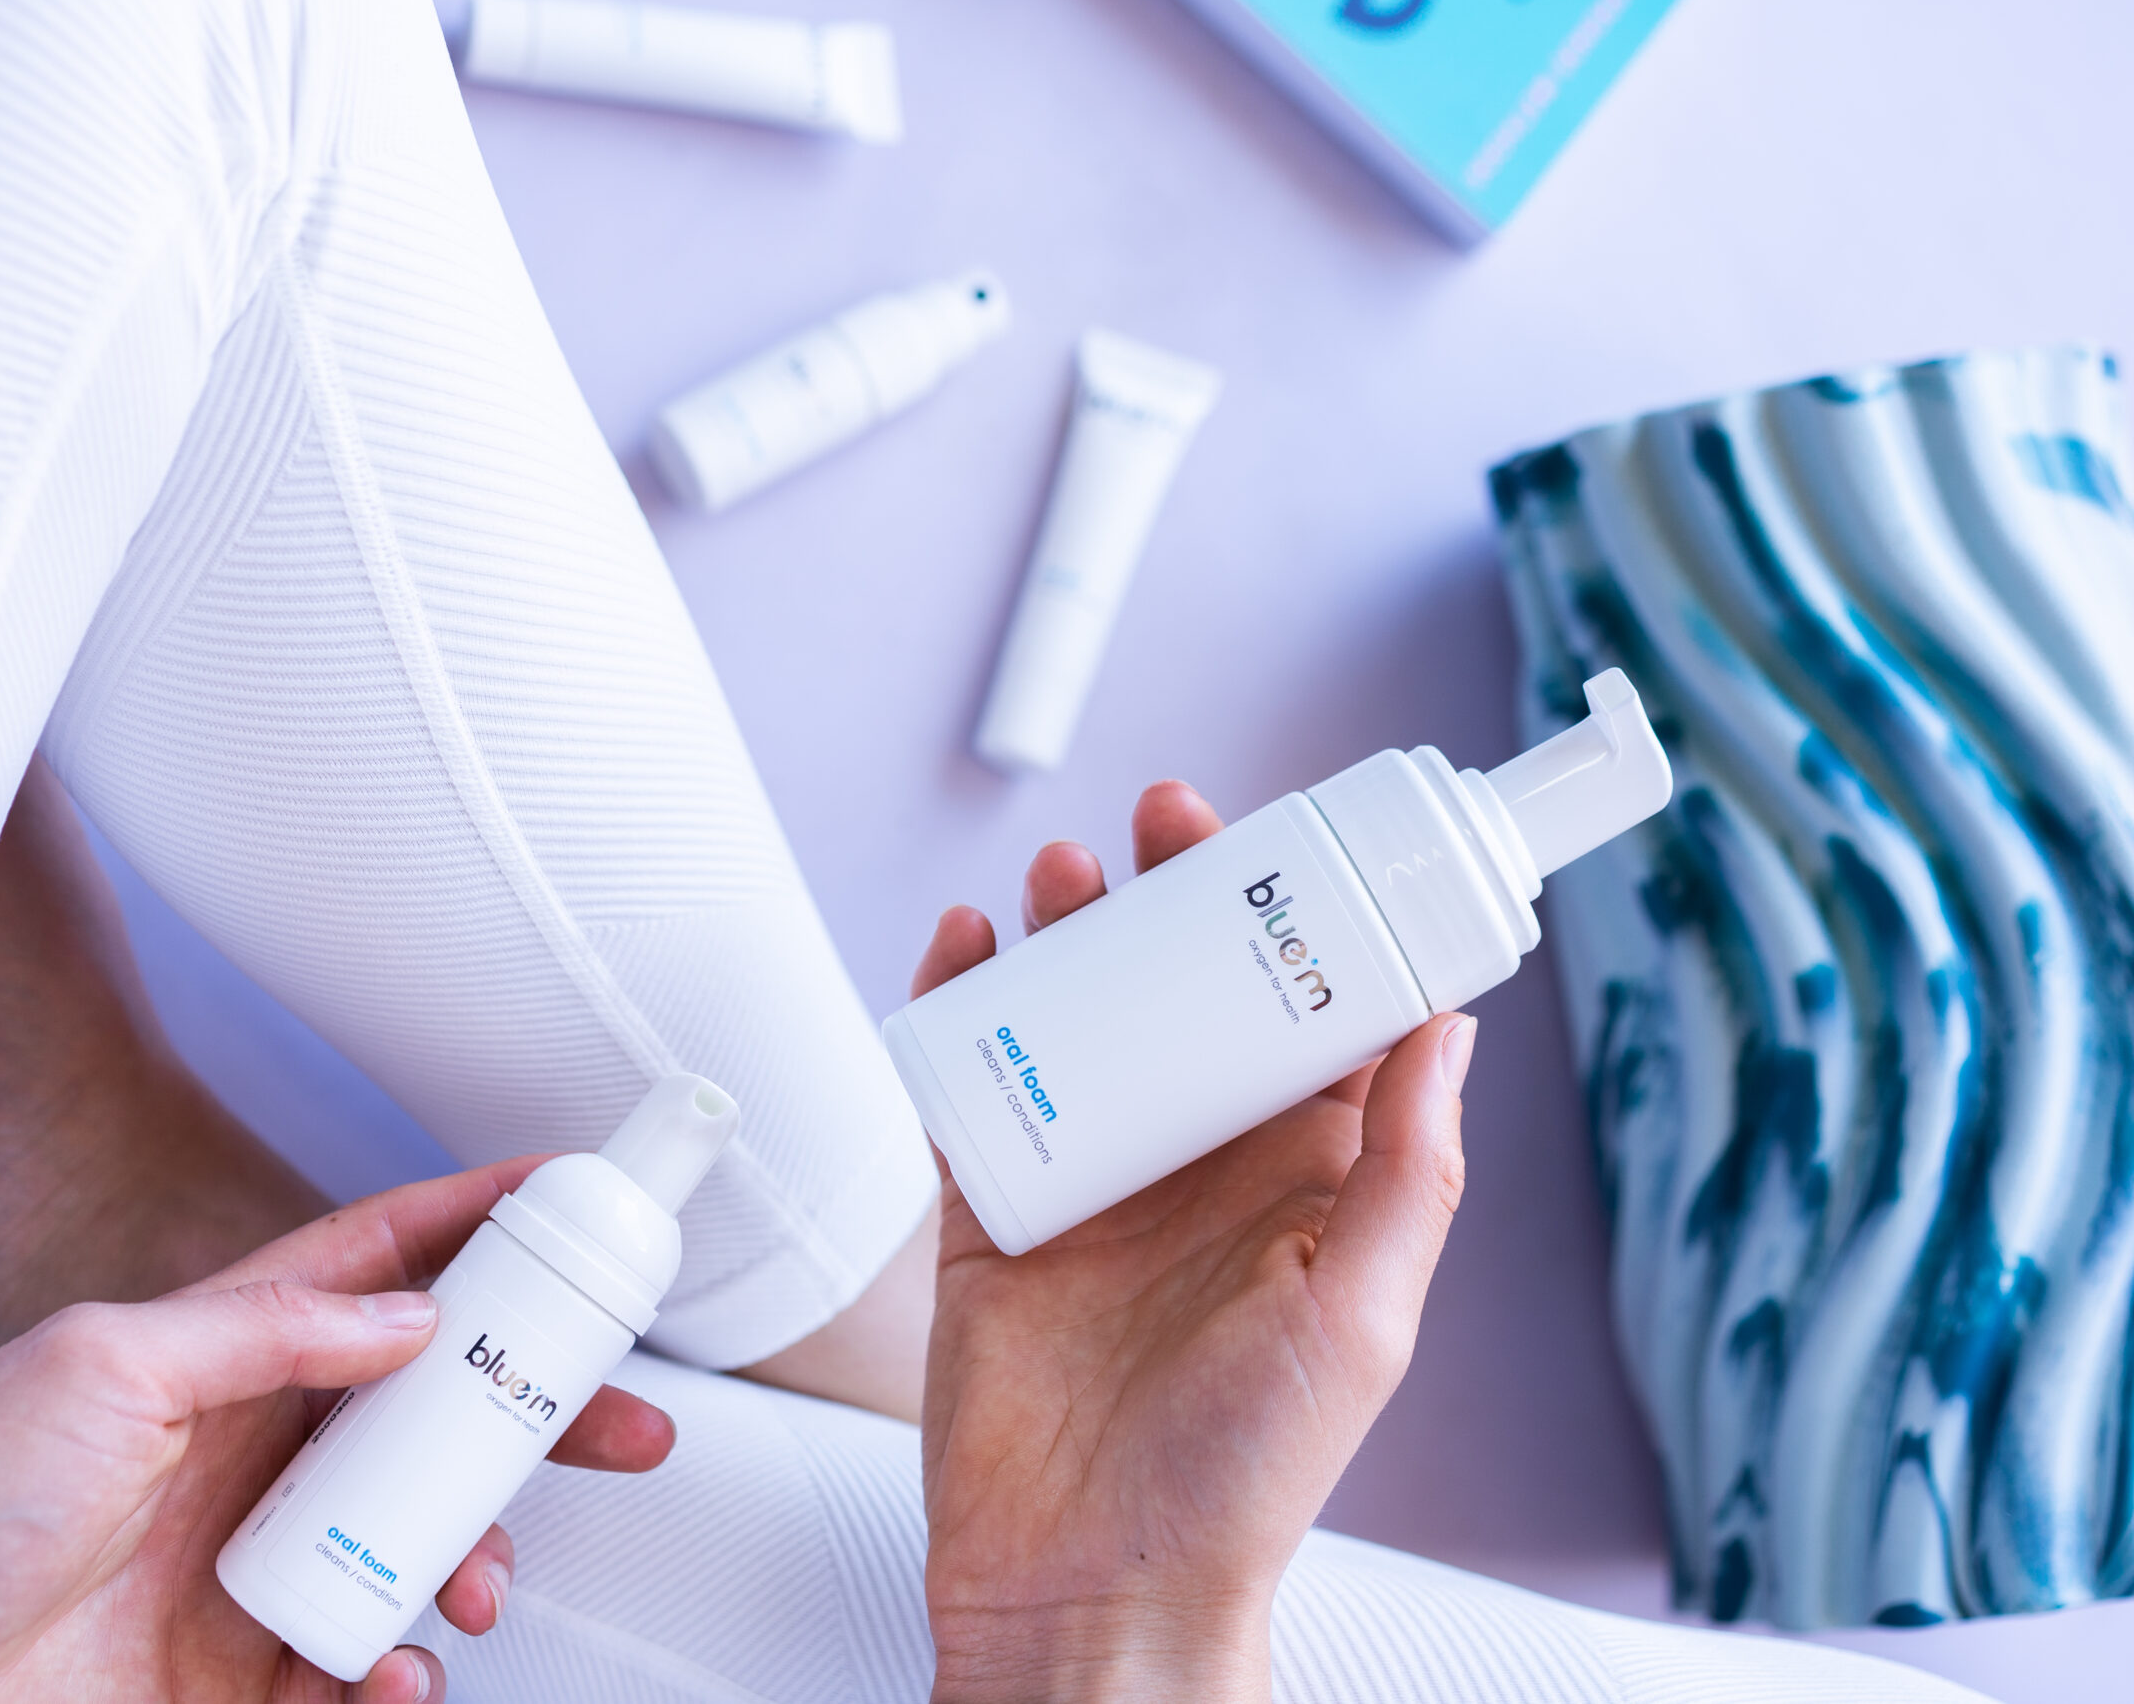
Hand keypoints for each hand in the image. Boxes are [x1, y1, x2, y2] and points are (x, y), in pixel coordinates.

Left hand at [0, 1161, 673, 1702]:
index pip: (390, 1264)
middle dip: (548, 1412)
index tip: (573, 1198)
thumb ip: (267, 1329)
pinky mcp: (252, 1665)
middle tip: (629, 1424)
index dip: (484, 1223)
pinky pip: (368, 1663)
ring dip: (478, 1557)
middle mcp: (272, 1448)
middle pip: (447, 1410)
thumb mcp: (109, 1364)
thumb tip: (406, 1316)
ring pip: (427, 1543)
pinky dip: (401, 1673)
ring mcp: (269, 1556)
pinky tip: (389, 1670)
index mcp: (242, 1352)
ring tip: (473, 1581)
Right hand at [915, 781, 1474, 1703]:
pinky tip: (962, 949)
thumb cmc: (1242, 1482)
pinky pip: (974, 1085)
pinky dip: (959, 1007)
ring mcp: (1093, 1181)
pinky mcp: (993, 1211)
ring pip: (1080, 1018)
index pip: (1311, 1017)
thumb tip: (1451, 1025)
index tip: (1289, 841)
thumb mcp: (1361, 1319)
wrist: (1089, 1585)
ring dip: (1068, 933)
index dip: (1300, 920)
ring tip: (1060, 873)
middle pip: (1188, 991)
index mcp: (1300, 1180)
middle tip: (1161, 824)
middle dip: (1173, 896)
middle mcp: (1200, 1165)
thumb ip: (1408, 1171)